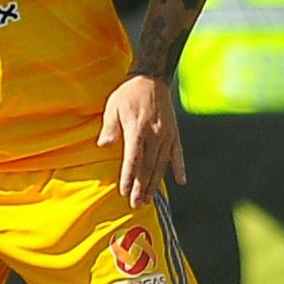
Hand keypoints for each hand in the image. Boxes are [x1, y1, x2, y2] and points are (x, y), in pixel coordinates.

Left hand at [98, 73, 186, 207]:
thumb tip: (103, 145)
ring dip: (155, 183)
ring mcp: (167, 135)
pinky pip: (178, 154)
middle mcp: (155, 135)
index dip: (129, 177)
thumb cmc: (129, 93)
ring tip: (148, 199)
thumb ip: (109, 127)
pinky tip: (180, 181)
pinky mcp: (174, 133)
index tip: (124, 192)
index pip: (133, 159)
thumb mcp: (113, 106)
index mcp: (138, 130)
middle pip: (148, 167)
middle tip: (136, 204)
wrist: (152, 78)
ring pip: (161, 164)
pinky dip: (179, 167)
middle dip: (141, 187)